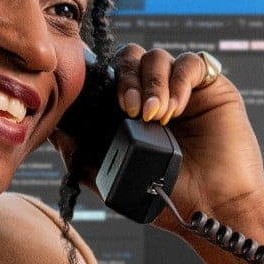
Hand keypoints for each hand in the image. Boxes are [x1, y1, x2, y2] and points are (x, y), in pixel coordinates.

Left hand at [62, 44, 263, 232]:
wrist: (210, 207)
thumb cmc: (168, 197)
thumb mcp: (112, 177)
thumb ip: (80, 154)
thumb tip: (52, 129)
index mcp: (132, 110)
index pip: (111, 74)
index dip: (104, 79)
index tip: (104, 102)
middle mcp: (155, 94)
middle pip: (131, 57)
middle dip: (126, 78)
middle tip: (130, 108)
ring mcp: (183, 89)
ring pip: (157, 57)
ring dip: (151, 83)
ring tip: (155, 116)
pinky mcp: (211, 87)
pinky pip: (191, 63)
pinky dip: (178, 82)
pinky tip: (175, 109)